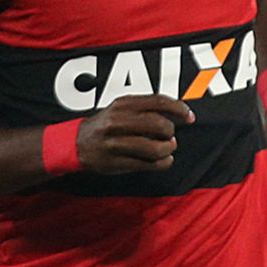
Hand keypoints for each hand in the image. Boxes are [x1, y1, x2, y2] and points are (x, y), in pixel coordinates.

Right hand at [76, 94, 192, 173]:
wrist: (76, 143)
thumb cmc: (106, 125)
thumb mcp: (121, 108)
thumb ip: (146, 107)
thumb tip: (179, 112)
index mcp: (122, 104)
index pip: (159, 101)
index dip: (179, 109)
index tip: (189, 117)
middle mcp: (118, 122)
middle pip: (160, 125)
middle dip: (170, 132)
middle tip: (169, 136)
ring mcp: (116, 143)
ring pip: (155, 148)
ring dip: (168, 149)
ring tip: (167, 148)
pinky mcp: (116, 162)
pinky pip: (148, 164)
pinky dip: (163, 163)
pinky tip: (164, 160)